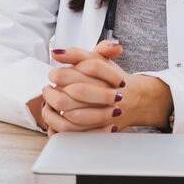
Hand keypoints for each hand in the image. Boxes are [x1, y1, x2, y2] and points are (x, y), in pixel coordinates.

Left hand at [44, 42, 173, 132]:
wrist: (136, 99)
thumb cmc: (111, 79)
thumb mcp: (99, 58)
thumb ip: (76, 53)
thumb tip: (56, 52)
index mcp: (104, 75)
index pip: (82, 70)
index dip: (62, 72)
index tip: (53, 74)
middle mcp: (106, 94)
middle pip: (77, 92)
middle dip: (55, 91)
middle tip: (48, 89)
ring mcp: (104, 113)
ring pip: (74, 115)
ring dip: (56, 108)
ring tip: (48, 102)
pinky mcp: (100, 129)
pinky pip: (77, 131)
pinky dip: (61, 125)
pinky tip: (55, 117)